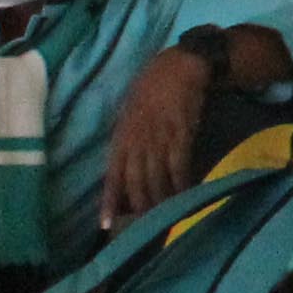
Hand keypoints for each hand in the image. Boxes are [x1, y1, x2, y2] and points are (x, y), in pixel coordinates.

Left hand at [108, 47, 212, 216]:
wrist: (180, 66)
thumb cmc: (151, 86)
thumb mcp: (128, 111)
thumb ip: (126, 137)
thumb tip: (125, 163)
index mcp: (121, 136)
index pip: (112, 175)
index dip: (110, 201)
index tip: (107, 225)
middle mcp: (137, 141)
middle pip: (136, 182)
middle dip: (140, 206)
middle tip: (145, 226)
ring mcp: (159, 139)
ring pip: (156, 178)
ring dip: (161, 200)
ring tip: (165, 216)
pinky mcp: (181, 135)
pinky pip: (179, 166)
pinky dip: (182, 183)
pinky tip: (185, 195)